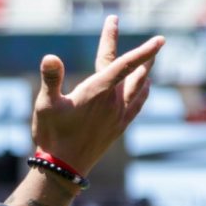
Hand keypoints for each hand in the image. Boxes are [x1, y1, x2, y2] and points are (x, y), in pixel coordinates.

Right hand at [31, 16, 163, 174]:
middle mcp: (113, 101)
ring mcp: (119, 114)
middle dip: (142, 53)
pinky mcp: (119, 126)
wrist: (64, 168)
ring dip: (148, 71)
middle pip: (132, 71)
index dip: (141, 49)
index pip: (120, 61)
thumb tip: (50, 56)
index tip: (160, 37)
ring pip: (140, 87)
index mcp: (97, 91)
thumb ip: (51, 79)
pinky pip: (138, 103)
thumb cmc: (52, 134)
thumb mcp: (45, 104)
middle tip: (155, 39)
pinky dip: (145, 91)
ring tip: (154, 57)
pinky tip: (147, 87)